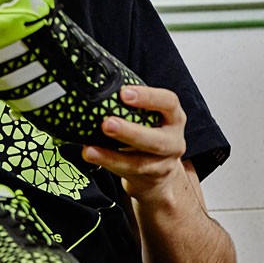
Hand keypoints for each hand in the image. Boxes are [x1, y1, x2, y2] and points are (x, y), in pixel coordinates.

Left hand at [80, 85, 189, 202]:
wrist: (160, 173)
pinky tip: (91, 155)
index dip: (148, 97)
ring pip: (139, 163)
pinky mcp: (148, 179)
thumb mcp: (150, 117)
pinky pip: (126, 173)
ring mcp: (162, 164)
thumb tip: (97, 83)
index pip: (168, 103)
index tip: (124, 93)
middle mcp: (173, 141)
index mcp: (174, 118)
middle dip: (130, 132)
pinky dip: (107, 164)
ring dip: (112, 155)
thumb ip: (133, 105)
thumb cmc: (149, 134)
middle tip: (107, 123)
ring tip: (89, 149)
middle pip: (156, 140)